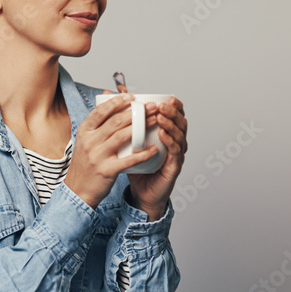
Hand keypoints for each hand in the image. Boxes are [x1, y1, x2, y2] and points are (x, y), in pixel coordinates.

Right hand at [65, 93, 161, 208]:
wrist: (77, 190)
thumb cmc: (85, 164)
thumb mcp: (85, 140)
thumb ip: (97, 122)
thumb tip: (108, 98)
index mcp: (84, 131)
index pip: (101, 111)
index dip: (117, 102)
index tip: (132, 96)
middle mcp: (89, 141)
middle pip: (115, 121)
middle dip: (136, 112)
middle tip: (151, 106)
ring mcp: (98, 156)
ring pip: (122, 136)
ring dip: (142, 127)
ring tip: (155, 121)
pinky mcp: (107, 170)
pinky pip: (128, 159)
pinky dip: (142, 153)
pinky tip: (154, 149)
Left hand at [127, 97, 187, 219]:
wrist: (140, 194)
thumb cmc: (137, 168)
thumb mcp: (129, 143)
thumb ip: (122, 123)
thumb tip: (109, 98)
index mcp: (167, 135)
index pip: (175, 116)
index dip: (174, 106)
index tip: (165, 97)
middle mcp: (175, 143)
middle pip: (180, 122)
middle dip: (172, 112)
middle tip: (162, 104)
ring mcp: (176, 156)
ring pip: (180, 135)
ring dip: (171, 124)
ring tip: (160, 116)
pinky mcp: (173, 168)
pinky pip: (174, 152)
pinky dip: (169, 141)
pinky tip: (162, 134)